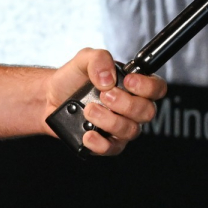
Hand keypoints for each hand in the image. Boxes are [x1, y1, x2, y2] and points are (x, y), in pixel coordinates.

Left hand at [44, 48, 164, 154]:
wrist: (50, 96)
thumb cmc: (72, 78)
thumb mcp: (84, 59)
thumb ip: (100, 59)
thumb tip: (108, 78)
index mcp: (132, 86)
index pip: (157, 88)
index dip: (148, 87)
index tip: (128, 81)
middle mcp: (131, 108)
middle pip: (147, 112)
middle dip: (125, 104)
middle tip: (103, 96)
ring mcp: (120, 127)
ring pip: (130, 131)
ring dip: (109, 120)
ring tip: (89, 110)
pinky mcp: (107, 143)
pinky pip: (113, 148)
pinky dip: (100, 143)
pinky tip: (88, 133)